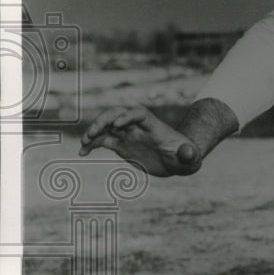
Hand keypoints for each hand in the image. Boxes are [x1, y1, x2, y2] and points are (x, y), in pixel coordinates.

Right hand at [78, 106, 201, 176]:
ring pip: (107, 126)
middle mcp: (139, 128)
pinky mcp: (122, 145)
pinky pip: (103, 140)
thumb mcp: (190, 157)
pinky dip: (92, 144)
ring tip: (85, 143)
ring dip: (94, 131)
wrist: (178, 160)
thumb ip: (189, 154)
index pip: (140, 114)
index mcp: (155, 127)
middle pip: (118, 115)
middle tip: (93, 133)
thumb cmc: (186, 156)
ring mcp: (129, 135)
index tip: (118, 126)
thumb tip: (189, 154)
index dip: (128, 116)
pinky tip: (83, 153)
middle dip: (105, 120)